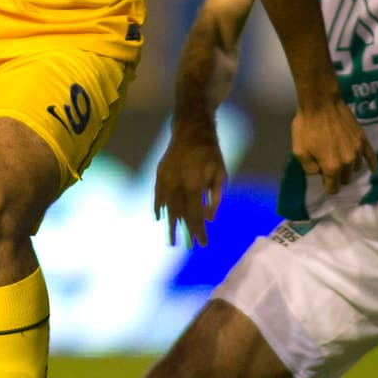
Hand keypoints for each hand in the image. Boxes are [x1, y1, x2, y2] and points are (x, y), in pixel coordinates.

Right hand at [153, 122, 226, 246]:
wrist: (191, 130)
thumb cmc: (211, 153)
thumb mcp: (220, 174)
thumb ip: (215, 198)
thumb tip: (210, 219)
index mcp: (193, 185)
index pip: (195, 215)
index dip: (199, 231)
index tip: (202, 244)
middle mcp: (176, 185)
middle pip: (180, 215)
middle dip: (184, 232)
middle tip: (187, 247)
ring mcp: (166, 179)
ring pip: (167, 207)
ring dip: (170, 225)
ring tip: (171, 240)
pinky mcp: (160, 174)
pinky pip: (157, 195)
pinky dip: (158, 207)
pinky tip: (159, 218)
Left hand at [291, 101, 377, 195]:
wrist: (320, 103)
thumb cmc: (307, 126)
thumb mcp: (299, 151)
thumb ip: (309, 168)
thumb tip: (319, 173)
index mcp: (331, 167)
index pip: (333, 188)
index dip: (327, 185)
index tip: (323, 179)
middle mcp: (347, 162)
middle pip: (345, 178)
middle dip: (337, 176)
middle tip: (327, 164)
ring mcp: (357, 150)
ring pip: (355, 168)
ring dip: (348, 167)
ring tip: (339, 157)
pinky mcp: (362, 139)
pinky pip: (371, 156)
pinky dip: (373, 164)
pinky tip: (375, 170)